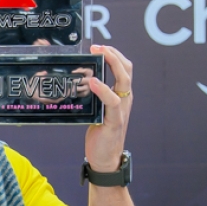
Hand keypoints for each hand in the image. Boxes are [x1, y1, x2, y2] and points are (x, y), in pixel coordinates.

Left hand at [84, 44, 132, 171]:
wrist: (105, 159)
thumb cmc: (101, 135)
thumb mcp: (98, 110)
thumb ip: (95, 97)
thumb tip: (80, 81)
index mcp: (121, 96)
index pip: (124, 69)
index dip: (114, 55)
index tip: (100, 46)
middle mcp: (124, 100)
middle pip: (127, 70)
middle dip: (114, 55)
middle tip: (98, 47)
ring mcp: (121, 110)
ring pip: (124, 81)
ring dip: (113, 65)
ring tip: (100, 56)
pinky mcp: (114, 121)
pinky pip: (113, 102)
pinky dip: (104, 90)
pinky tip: (94, 82)